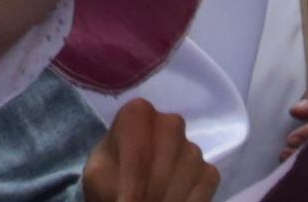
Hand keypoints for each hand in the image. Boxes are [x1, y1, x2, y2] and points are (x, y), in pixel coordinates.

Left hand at [83, 99, 213, 201]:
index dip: (133, 180)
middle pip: (165, 162)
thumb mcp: (99, 175)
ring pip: (186, 175)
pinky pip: (204, 187)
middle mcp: (169, 123)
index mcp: (137, 114)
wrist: (126, 188)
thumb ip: (108, 180)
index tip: (126, 201)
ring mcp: (192, 147)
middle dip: (152, 191)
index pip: (140, 148)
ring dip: (169, 198)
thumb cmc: (110, 176)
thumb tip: (130, 199)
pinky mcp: (209, 171)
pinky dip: (189, 201)